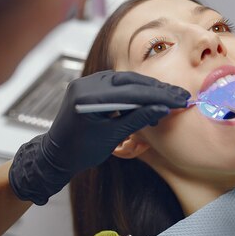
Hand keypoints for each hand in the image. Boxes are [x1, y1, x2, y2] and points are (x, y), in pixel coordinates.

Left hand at [9, 70, 189, 204]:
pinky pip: (116, 83)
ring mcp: (86, 82)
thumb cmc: (80, 151)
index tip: (179, 100)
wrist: (55, 155)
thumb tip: (164, 109)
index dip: (159, 96)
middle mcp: (86, 84)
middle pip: (130, 81)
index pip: (132, 92)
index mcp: (89, 98)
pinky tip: (149, 99)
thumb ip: (138, 119)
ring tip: (169, 99)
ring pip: (125, 80)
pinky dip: (134, 90)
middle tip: (180, 96)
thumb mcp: (112, 136)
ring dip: (147, 89)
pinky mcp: (89, 85)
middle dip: (157, 89)